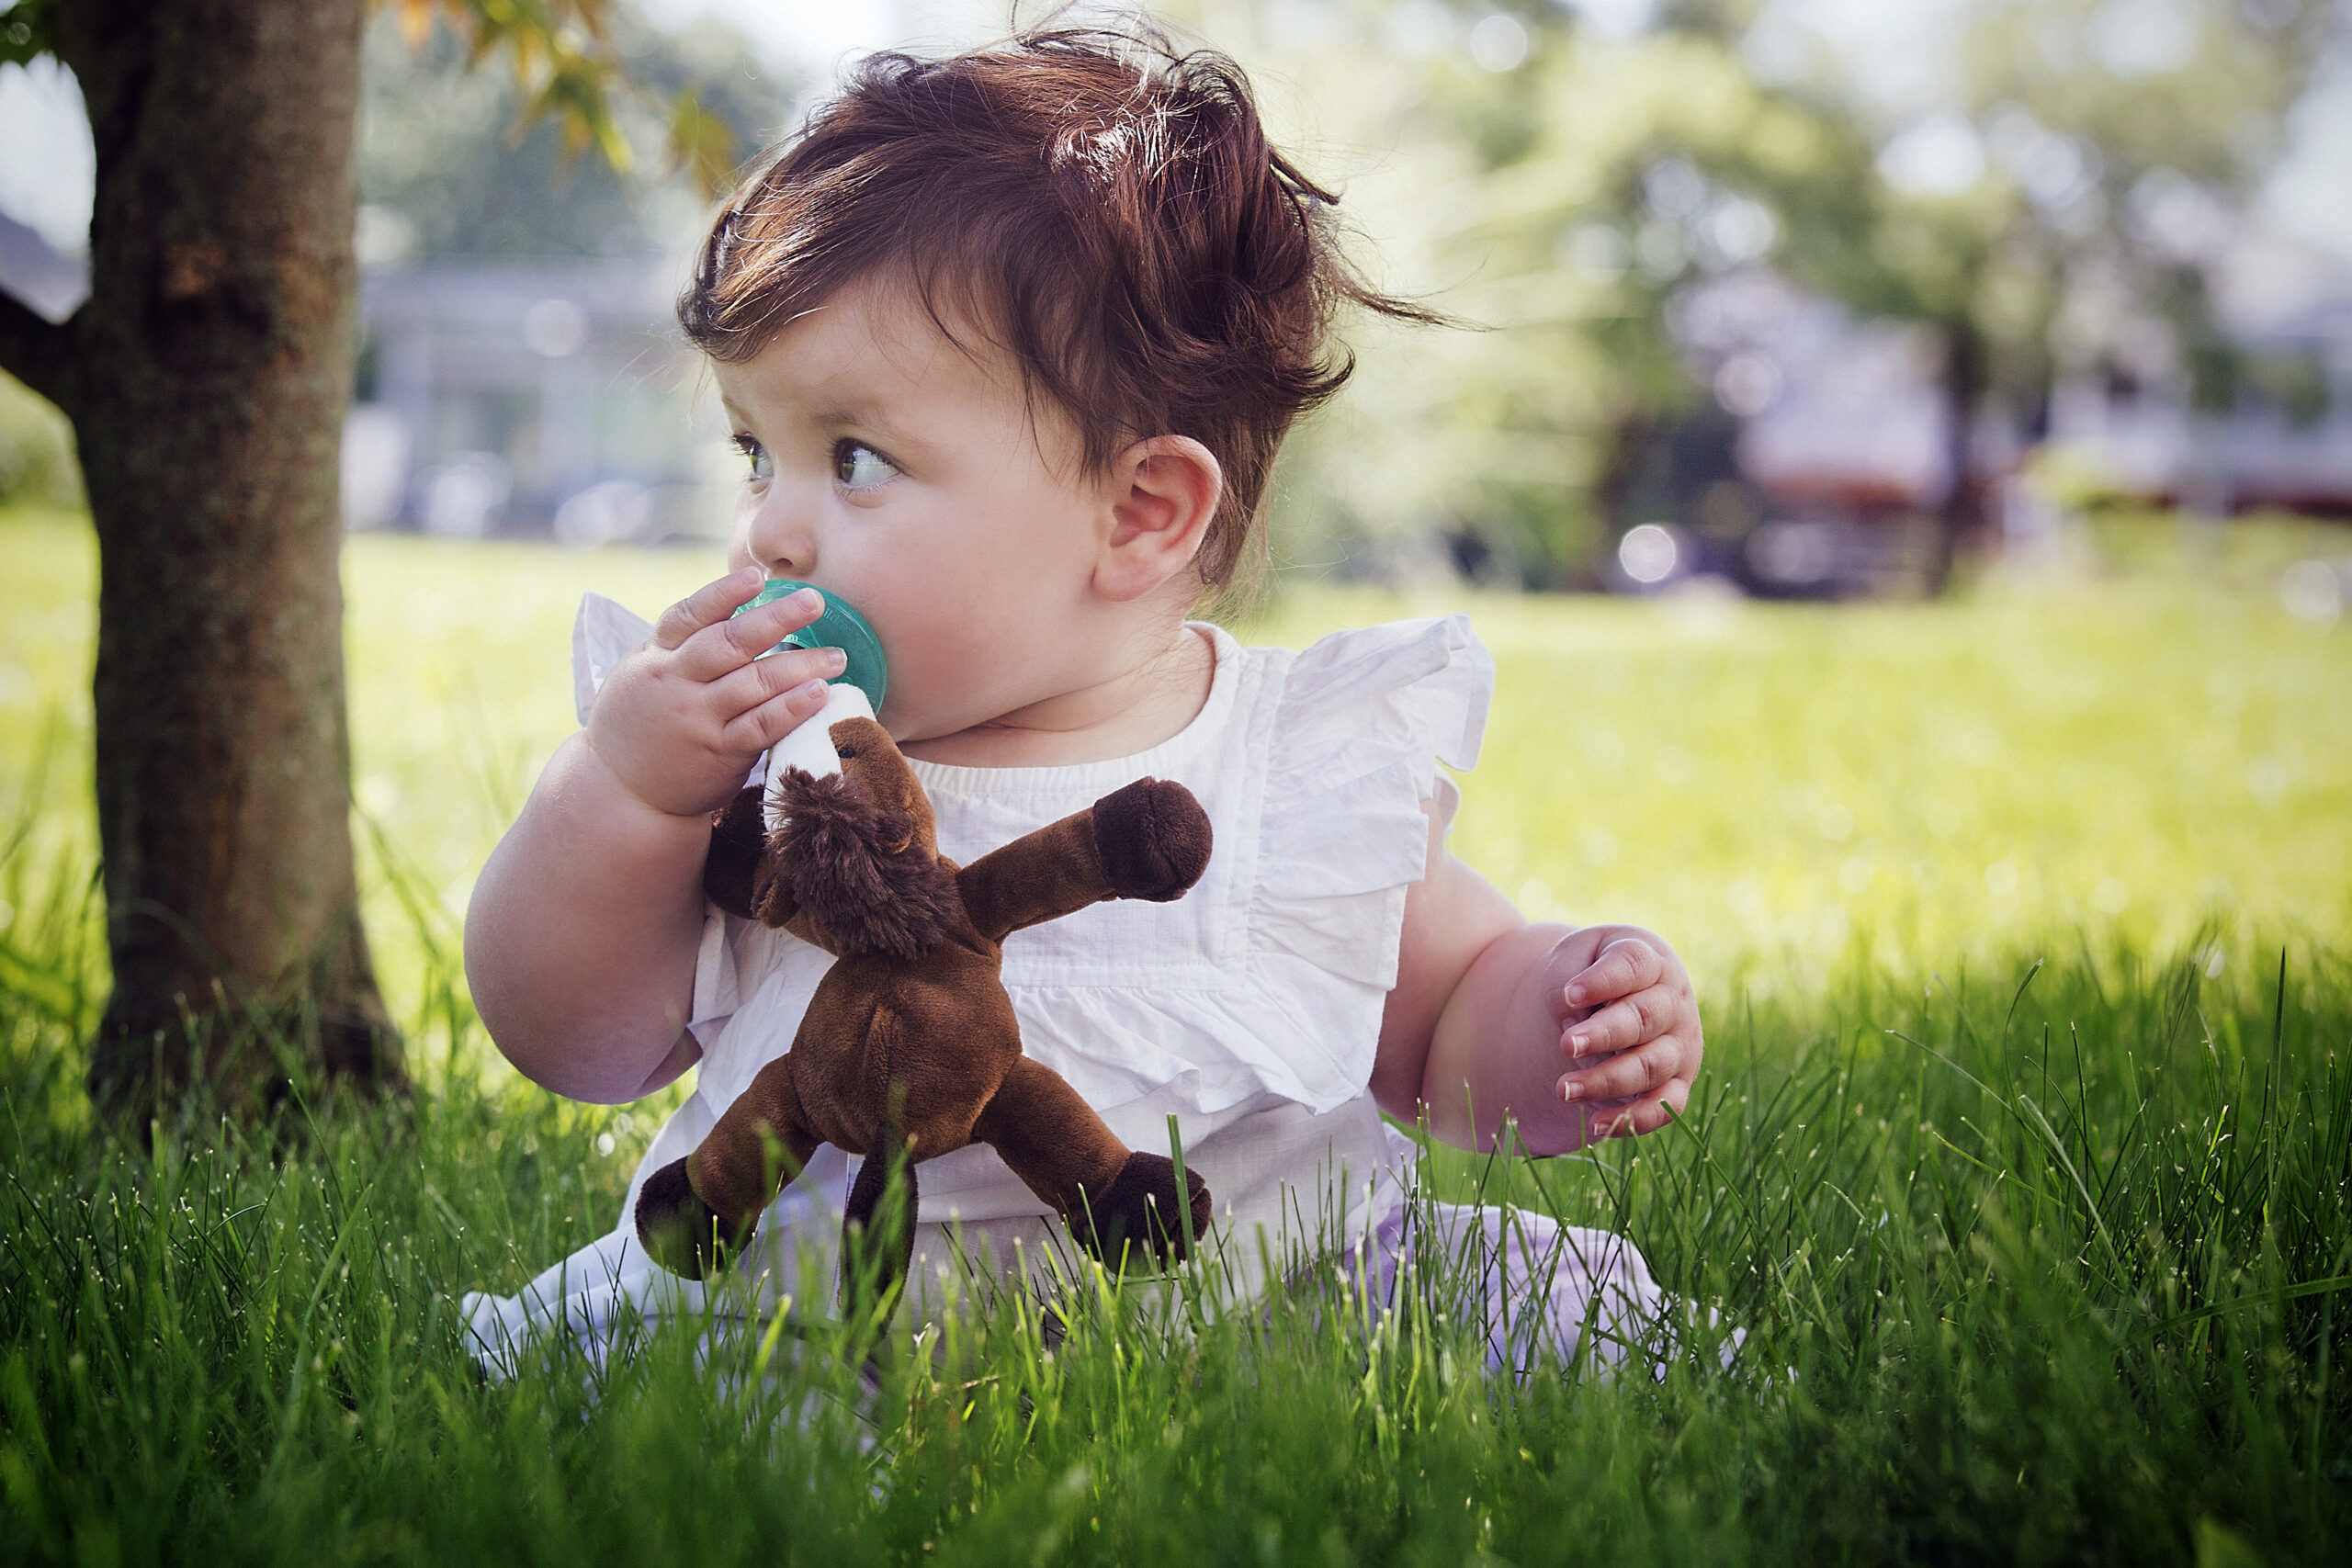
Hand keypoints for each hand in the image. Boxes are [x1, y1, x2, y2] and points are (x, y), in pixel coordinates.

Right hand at [583, 567, 846, 818]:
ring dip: (801, 665)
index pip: (688, 615)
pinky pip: (760, 726)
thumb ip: (681, 644)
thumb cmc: (641, 721)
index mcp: (656, 657)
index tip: (757, 576)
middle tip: (815, 602)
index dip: (723, 594)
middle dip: (776, 619)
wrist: (619, 790)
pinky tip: (820, 693)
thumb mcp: (643, 673)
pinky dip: (792, 708)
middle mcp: (675, 683)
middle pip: (729, 643)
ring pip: (753, 683)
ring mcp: (697, 719)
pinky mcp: (719, 753)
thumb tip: (735, 605)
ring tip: (837, 656)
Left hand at [1543, 927, 1702, 1141]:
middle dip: (1605, 1034)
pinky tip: (1595, 1124)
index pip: (1633, 966)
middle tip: (1567, 1045)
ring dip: (1607, 1080)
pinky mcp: (1677, 1083)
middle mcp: (1673, 1002)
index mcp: (1650, 961)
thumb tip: (1574, 1016)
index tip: (1569, 994)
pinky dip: (1634, 1119)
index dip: (1603, 981)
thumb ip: (1568, 978)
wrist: (1609, 999)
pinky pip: (1665, 1106)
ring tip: (1563, 1089)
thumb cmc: (1589, 972)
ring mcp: (1679, 1045)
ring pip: (1650, 1066)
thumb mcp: (1573, 958)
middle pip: (1644, 1019)